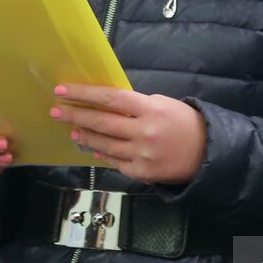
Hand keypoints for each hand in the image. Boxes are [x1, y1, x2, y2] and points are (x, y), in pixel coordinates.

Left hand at [50, 84, 206, 183]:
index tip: (63, 90)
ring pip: (103, 145)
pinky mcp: (141, 173)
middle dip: (75, 116)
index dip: (84, 94)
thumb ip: (136, 105)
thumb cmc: (185, 122)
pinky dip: (102, 154)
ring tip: (71, 130)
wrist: (207, 153)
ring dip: (84, 136)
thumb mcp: (163, 104)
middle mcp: (143, 132)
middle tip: (55, 111)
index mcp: (150, 109)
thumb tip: (107, 105)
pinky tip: (93, 148)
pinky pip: (115, 162)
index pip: (110, 98)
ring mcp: (141, 155)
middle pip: (101, 122)